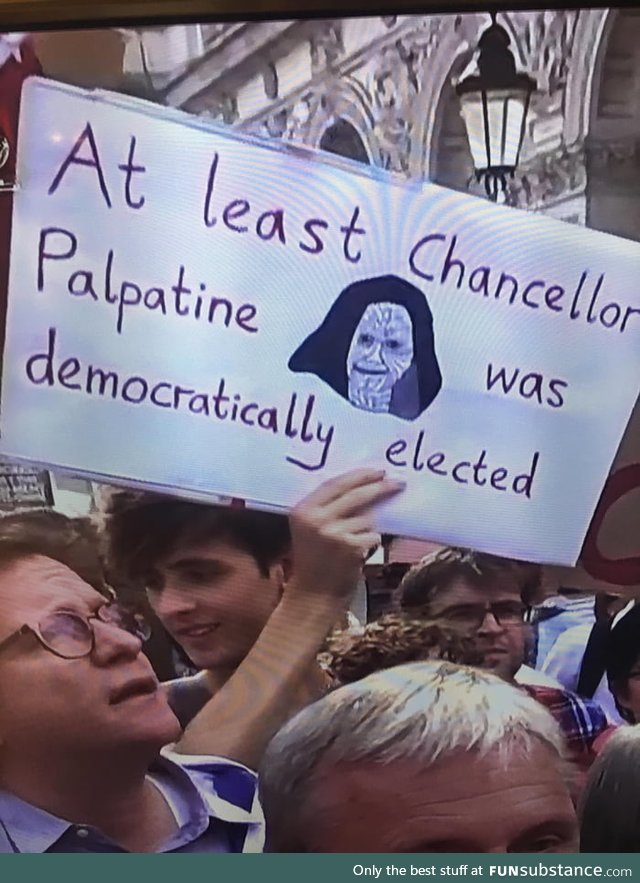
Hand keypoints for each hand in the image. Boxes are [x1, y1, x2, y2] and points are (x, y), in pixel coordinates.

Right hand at [288, 468, 404, 600]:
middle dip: (380, 487)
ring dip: (369, 528)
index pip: (334, 484)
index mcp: (303, 509)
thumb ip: (328, 507)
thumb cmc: (315, 560)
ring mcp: (333, 533)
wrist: (313, 595)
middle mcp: (316, 519)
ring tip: (355, 543)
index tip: (378, 471)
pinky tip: (358, 555)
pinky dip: (372, 544)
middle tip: (398, 482)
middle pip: (355, 495)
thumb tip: (365, 484)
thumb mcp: (310, 528)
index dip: (358, 476)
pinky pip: (373, 536)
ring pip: (367, 518)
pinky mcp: (350, 548)